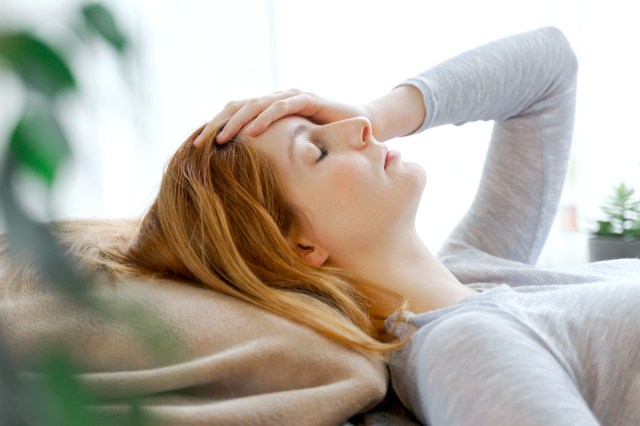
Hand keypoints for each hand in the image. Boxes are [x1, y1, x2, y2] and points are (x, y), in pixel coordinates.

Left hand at [193, 89, 369, 145]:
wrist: (363, 126)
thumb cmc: (328, 141)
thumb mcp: (295, 151)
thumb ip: (274, 156)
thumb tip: (249, 181)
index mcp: (269, 111)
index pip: (234, 115)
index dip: (215, 129)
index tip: (196, 149)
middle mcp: (276, 100)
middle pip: (237, 107)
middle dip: (216, 125)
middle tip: (197, 144)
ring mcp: (291, 96)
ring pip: (255, 105)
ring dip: (235, 122)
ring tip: (219, 139)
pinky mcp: (308, 99)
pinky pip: (281, 107)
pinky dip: (265, 118)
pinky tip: (252, 132)